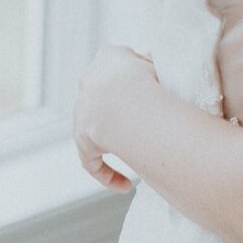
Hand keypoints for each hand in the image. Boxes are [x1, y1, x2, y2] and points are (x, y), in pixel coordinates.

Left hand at [73, 44, 156, 191]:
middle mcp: (90, 80)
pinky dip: (106, 173)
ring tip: (135, 154)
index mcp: (109, 56)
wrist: (128, 100)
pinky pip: (92, 160)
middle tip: (140, 122)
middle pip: (103, 93)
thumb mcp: (159, 63)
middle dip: (117, 107)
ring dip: (111, 141)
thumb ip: (156, 64)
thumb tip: (159, 65)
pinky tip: (125, 185)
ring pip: (95, 126)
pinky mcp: (83, 136)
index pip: (120, 64)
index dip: (135, 79)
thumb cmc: (153, 80)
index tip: (150, 91)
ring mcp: (82, 109)